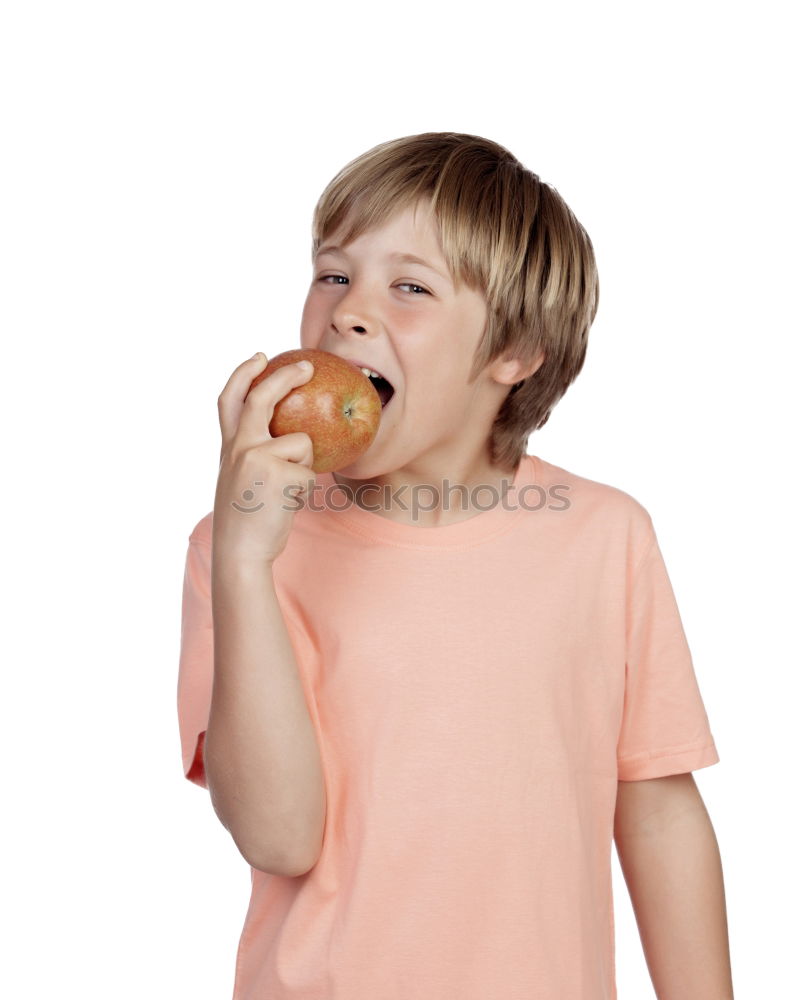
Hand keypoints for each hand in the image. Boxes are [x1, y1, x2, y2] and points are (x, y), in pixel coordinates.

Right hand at [213, 353, 315, 565]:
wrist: (240, 552)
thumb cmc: (247, 521)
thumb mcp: (241, 480)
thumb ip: (255, 455)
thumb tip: (291, 437)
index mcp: (229, 447)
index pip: (230, 400)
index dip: (244, 374)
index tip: (260, 356)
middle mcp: (239, 447)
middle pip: (262, 398)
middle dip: (286, 377)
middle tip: (309, 368)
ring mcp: (257, 458)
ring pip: (302, 443)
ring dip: (304, 468)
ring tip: (285, 492)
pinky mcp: (279, 474)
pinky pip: (311, 472)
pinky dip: (306, 489)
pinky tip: (287, 505)